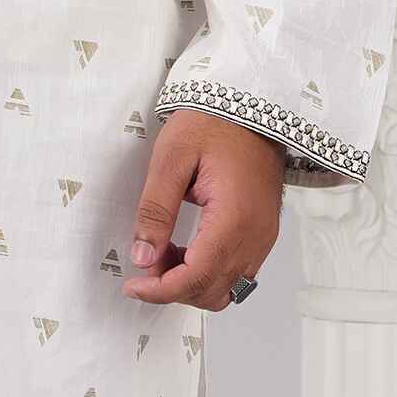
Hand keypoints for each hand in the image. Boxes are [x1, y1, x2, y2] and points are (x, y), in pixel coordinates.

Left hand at [123, 112, 282, 309]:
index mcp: (233, 218)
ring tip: (163, 254)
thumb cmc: (212, 123)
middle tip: (144, 264)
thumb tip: (142, 257)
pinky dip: (209, 273)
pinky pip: (238, 272)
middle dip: (173, 289)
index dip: (161, 291)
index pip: (196, 277)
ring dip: (191, 283)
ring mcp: (263, 236)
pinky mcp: (263, 232)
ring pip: (227, 289)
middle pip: (212, 291)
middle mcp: (255, 236)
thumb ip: (155, 211)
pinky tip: (185, 249)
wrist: (252, 105)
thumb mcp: (171, 159)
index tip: (132, 285)